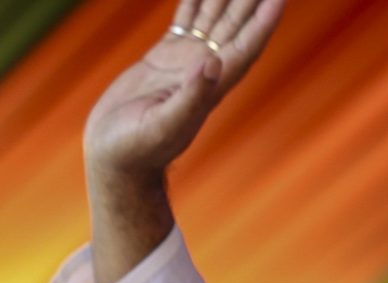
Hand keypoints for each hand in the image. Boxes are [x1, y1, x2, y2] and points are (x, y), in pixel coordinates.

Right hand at [84, 0, 285, 183]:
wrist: (118, 156)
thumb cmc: (139, 149)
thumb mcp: (165, 125)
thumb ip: (190, 97)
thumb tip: (211, 63)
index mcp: (213, 84)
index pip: (246, 46)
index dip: (263, 21)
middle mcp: (206, 69)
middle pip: (235, 26)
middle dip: (249, 0)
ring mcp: (186, 61)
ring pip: (213, 18)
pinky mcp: (164, 57)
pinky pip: (185, 20)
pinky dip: (193, 1)